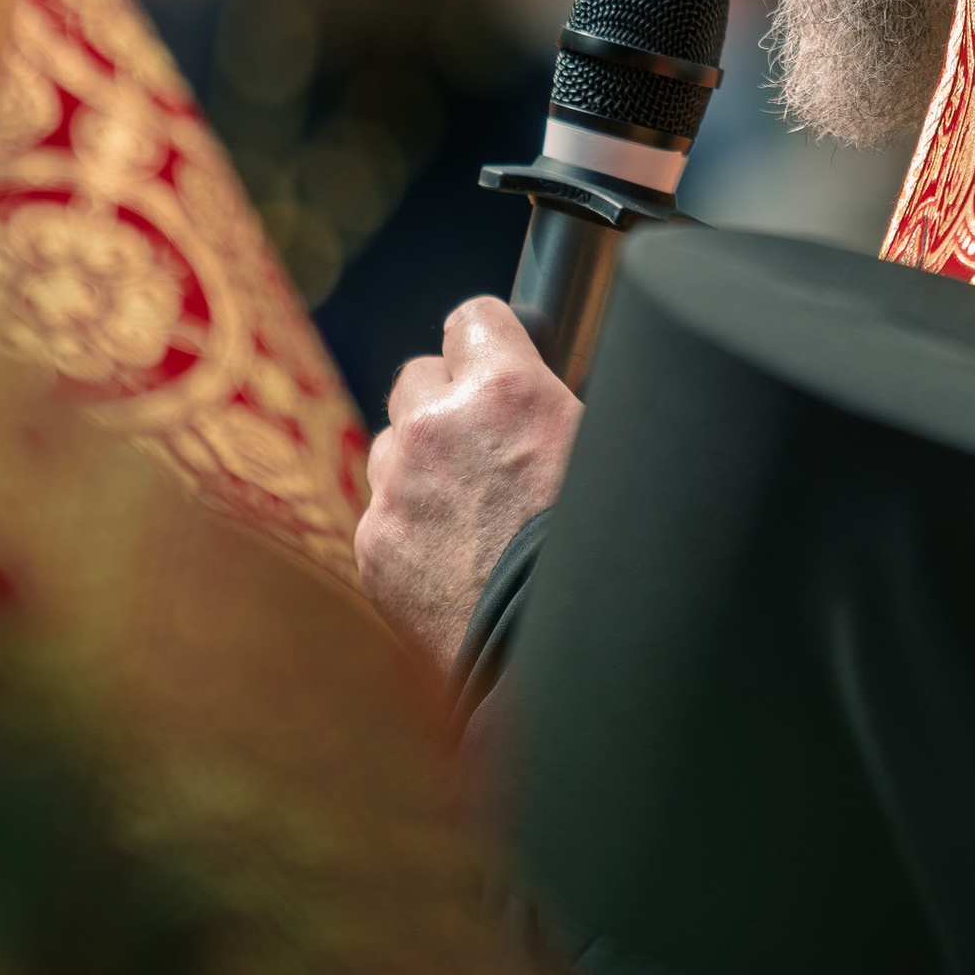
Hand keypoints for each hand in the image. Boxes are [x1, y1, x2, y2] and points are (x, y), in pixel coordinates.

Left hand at [354, 295, 581, 668]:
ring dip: (422, 469)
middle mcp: (437, 426)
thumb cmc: (600, 554)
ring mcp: (395, 489)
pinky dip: (410, 533)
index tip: (495, 358)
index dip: (488, 340)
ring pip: (394, 451)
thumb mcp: (601, 453)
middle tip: (483, 447)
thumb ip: (553, 409)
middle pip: (418, 379)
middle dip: (446, 404)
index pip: (471, 318)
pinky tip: (453, 567)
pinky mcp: (373, 547)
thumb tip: (541, 395)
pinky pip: (383, 517)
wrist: (551, 656)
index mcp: (506, 390)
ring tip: (472, 519)